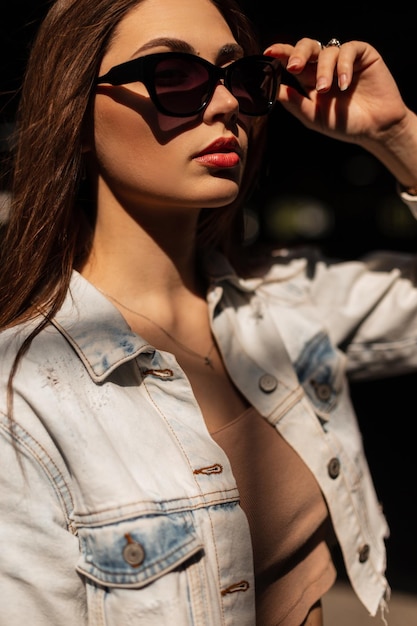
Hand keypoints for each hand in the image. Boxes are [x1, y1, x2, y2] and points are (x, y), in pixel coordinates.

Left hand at [264, 38, 407, 146]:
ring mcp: (343, 59)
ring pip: (327, 51)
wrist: (375, 129)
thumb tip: (275, 91)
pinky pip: (348, 50)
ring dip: (323, 70)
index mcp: (309, 79)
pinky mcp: (362, 55)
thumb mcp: (314, 117)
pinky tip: (344, 84)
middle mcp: (324, 67)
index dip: (281, 54)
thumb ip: (295, 103)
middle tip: (294, 67)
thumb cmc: (344, 125)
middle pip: (307, 47)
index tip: (269, 53)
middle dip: (298, 53)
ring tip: (326, 89)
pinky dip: (343, 66)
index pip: (292, 61)